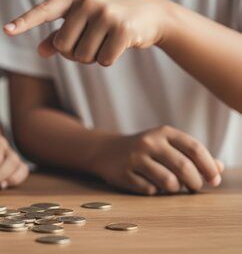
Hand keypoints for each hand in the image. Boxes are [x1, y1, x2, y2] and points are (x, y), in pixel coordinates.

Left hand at [4, 0, 171, 65]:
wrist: (153, 14)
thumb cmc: (111, 17)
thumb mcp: (84, 21)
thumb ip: (60, 34)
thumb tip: (40, 51)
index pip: (44, 11)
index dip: (24, 22)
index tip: (6, 30)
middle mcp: (88, 2)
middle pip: (63, 46)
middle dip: (75, 53)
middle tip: (93, 41)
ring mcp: (106, 14)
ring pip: (82, 56)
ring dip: (92, 58)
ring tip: (106, 41)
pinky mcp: (123, 29)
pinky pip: (103, 60)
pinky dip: (108, 60)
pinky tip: (120, 46)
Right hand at [91, 126, 223, 194]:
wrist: (105, 150)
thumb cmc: (144, 148)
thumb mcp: (167, 144)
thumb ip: (192, 154)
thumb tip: (219, 168)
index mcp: (163, 132)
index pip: (195, 148)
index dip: (209, 166)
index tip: (215, 180)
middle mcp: (149, 142)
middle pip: (184, 167)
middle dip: (195, 182)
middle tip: (195, 187)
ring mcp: (135, 158)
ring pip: (169, 182)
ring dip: (174, 188)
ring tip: (171, 185)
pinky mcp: (124, 174)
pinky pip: (150, 190)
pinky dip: (154, 190)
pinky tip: (149, 183)